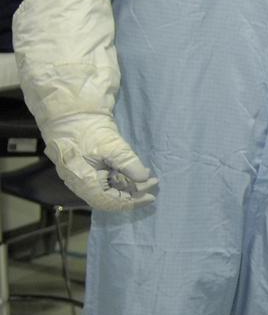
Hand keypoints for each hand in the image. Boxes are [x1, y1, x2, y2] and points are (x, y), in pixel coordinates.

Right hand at [41, 113, 157, 210]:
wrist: (67, 111)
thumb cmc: (86, 129)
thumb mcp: (111, 146)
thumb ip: (128, 164)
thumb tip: (144, 178)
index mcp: (84, 183)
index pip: (110, 202)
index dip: (132, 202)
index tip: (151, 197)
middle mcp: (81, 183)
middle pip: (111, 196)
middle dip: (134, 191)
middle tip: (153, 182)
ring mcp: (82, 175)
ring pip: (109, 187)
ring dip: (129, 183)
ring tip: (148, 175)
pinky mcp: (86, 166)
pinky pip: (105, 178)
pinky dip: (121, 175)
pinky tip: (135, 169)